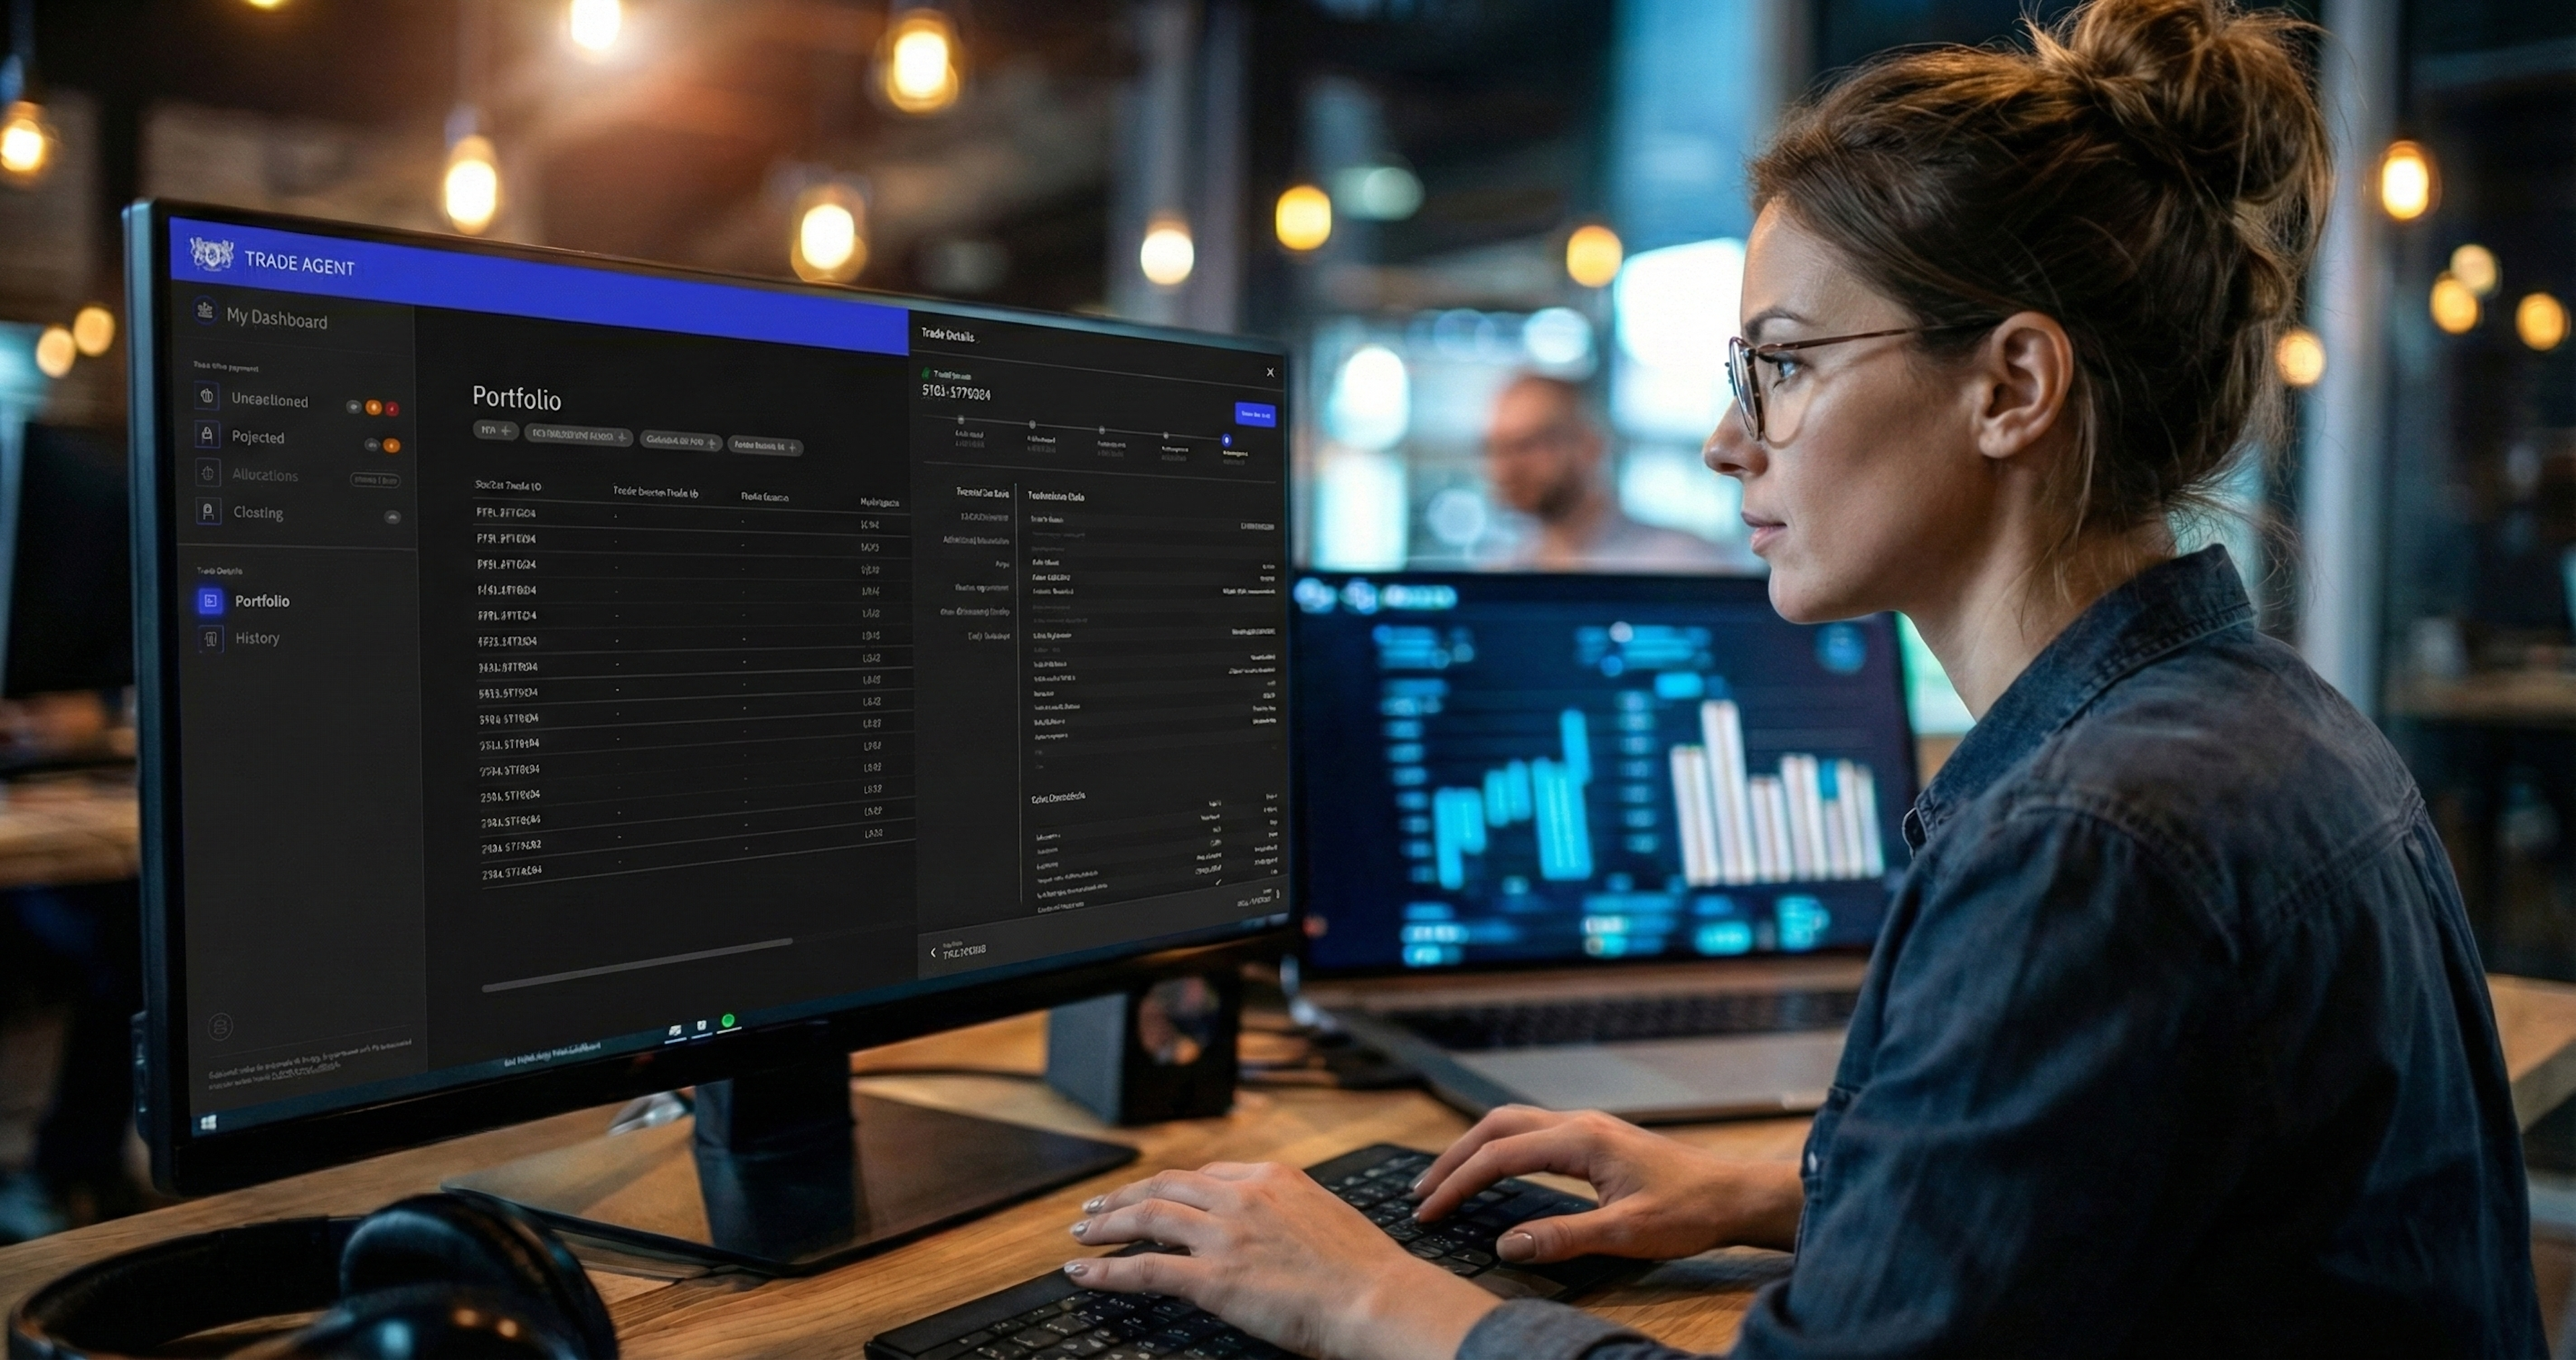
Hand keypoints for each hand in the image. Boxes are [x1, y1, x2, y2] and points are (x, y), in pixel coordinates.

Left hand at [1064, 1162, 1502, 1359]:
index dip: (1167, 1185)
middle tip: (1095, 1209)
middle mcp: (1242, 1197)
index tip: (1150, 1194)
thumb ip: (1289, 1214)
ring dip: (1106, 1225)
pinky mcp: (1213, 1278)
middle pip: (1164, 1186)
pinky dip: (1108, 1271)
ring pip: (1147, 1217)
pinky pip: (1146, 1269)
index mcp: (1273, 1178)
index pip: (1204, 1174)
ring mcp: (1225, 1235)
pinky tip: (1085, 1275)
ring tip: (1082, 1235)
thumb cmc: (1366, 1272)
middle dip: (1123, 1196)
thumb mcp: (1327, 1218)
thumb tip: (1271, 1230)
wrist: (1380, 1299)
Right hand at [1412, 1107, 1803, 1263]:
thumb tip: (1506, 1245)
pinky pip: (1532, 1131)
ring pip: (1512, 1122)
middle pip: (1495, 1126)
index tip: (1428, 1211)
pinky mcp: (1596, 1138)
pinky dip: (1499, 1146)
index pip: (1498, 1156)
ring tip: (1445, 1178)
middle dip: (1452, 1157)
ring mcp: (1587, 1127)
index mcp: (1579, 1141)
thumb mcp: (1625, 1233)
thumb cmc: (1688, 1211)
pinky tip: (1495, 1168)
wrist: (1733, 1195)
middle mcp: (1578, 1124)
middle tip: (1421, 1193)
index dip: (1457, 1184)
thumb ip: (1562, 1237)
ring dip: (1474, 1147)